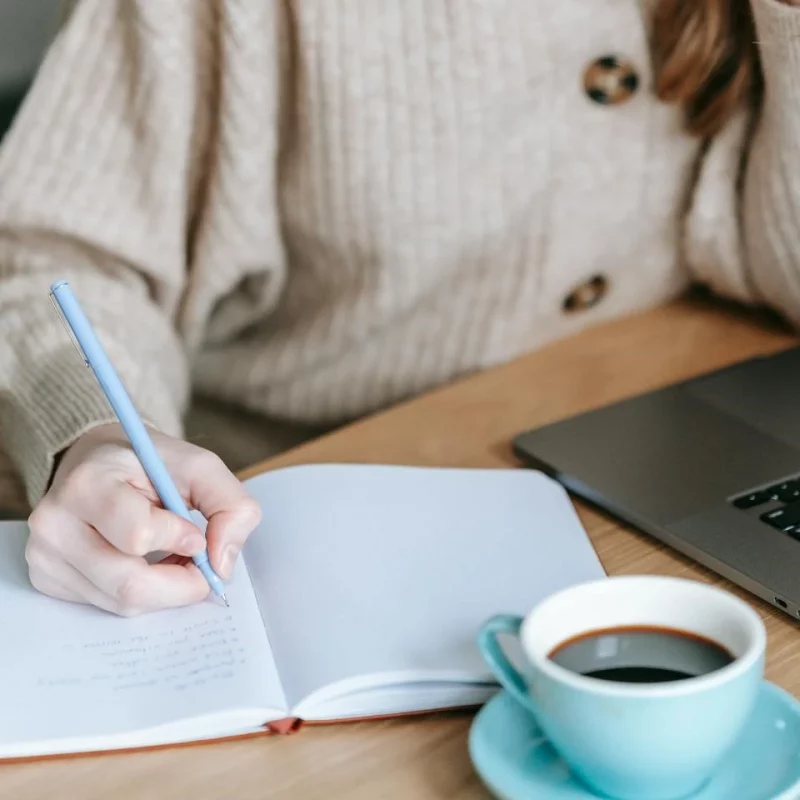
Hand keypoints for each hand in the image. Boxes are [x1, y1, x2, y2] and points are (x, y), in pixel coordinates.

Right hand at [25, 423, 260, 615]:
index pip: (139, 535)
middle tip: (200, 564)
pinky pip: (106, 606)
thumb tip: (222, 565)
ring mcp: (45, 555)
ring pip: (121, 602)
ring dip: (163, 588)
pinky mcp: (47, 578)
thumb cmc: (149, 464)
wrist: (99, 461)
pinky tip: (145, 564)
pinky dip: (139, 593)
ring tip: (173, 556)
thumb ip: (231, 508)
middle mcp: (55, 522)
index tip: (195, 532)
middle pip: (129, 583)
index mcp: (88, 483)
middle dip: (180, 582)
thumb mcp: (201, 468)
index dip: (179, 540)